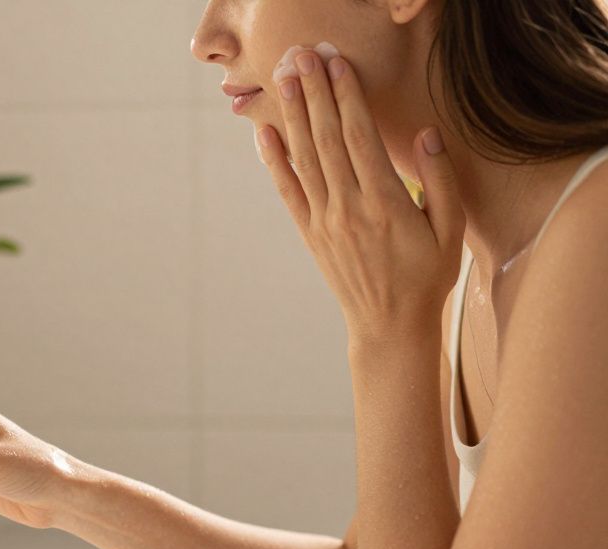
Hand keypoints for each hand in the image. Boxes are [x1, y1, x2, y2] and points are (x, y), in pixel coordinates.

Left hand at [257, 46, 464, 343]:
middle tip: (302, 56)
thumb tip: (427, 135)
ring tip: (285, 80)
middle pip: (327, 140)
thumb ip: (440, 181)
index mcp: (387, 203)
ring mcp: (324, 221)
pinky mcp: (310, 233)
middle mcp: (349, 208)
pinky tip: (265, 133)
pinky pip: (288, 191)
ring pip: (305, 159)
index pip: (361, 138)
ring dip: (293, 116)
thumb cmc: (427, 276)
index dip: (347, 98)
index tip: (337, 65)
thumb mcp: (449, 231)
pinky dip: (274, 161)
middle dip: (314, 94)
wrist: (389, 325)